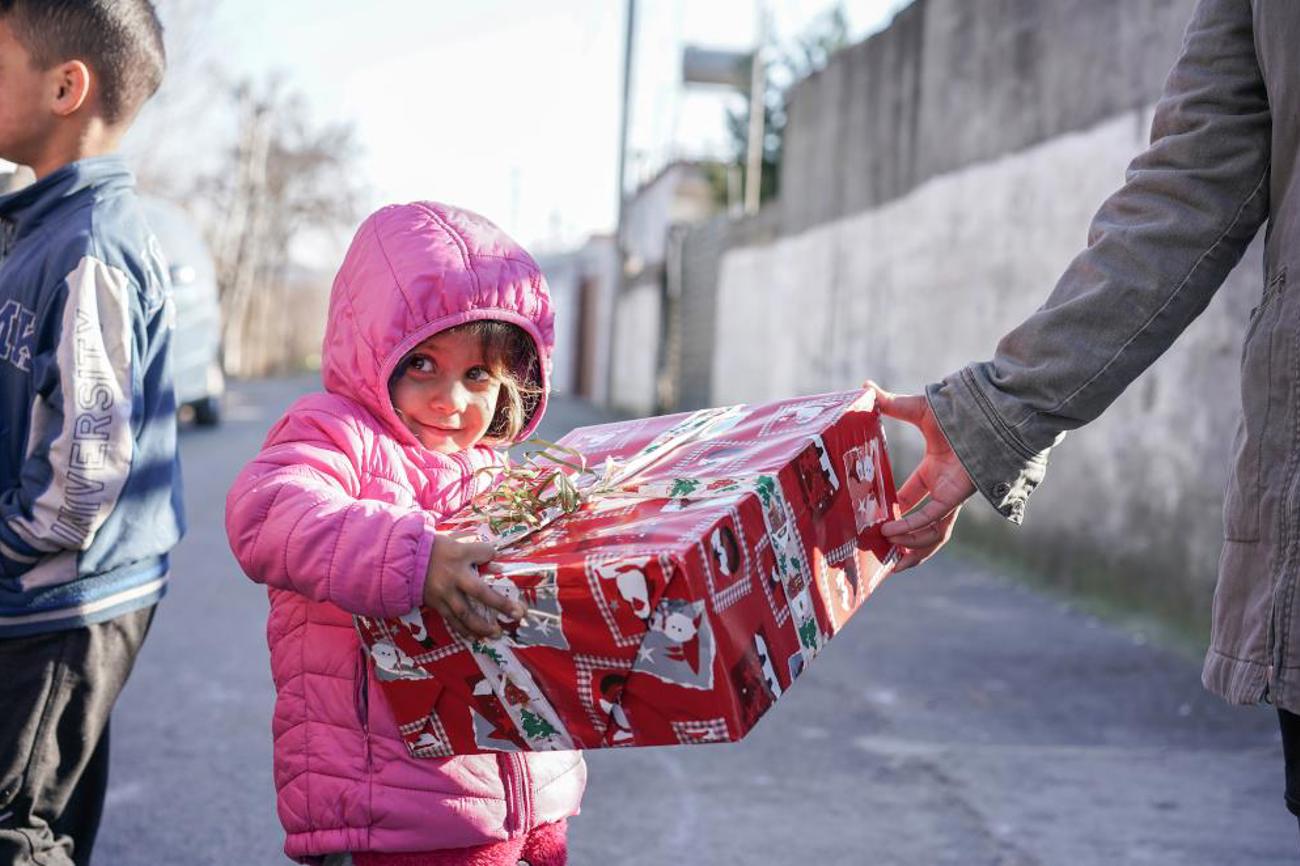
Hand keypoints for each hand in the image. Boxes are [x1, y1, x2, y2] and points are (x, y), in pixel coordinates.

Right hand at [423, 532, 524, 638]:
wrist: (404, 562)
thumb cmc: (434, 551)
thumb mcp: (455, 544)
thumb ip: (475, 551)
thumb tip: (495, 558)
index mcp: (458, 556)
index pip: (482, 552)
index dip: (491, 554)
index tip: (499, 557)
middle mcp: (453, 577)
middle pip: (480, 592)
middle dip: (500, 603)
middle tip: (517, 614)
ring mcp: (444, 593)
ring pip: (465, 613)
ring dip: (482, 625)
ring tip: (496, 633)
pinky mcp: (436, 605)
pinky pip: (452, 621)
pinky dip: (464, 631)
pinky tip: (475, 638)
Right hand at [867, 381, 976, 571]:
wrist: (985, 409)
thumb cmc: (957, 408)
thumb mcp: (916, 409)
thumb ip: (890, 404)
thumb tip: (864, 387)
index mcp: (936, 471)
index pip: (913, 500)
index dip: (895, 512)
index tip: (875, 522)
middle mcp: (944, 488)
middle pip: (925, 526)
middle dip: (906, 545)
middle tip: (884, 557)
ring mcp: (952, 494)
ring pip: (933, 532)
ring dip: (911, 547)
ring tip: (889, 559)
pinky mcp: (956, 495)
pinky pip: (932, 519)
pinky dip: (912, 528)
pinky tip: (892, 533)